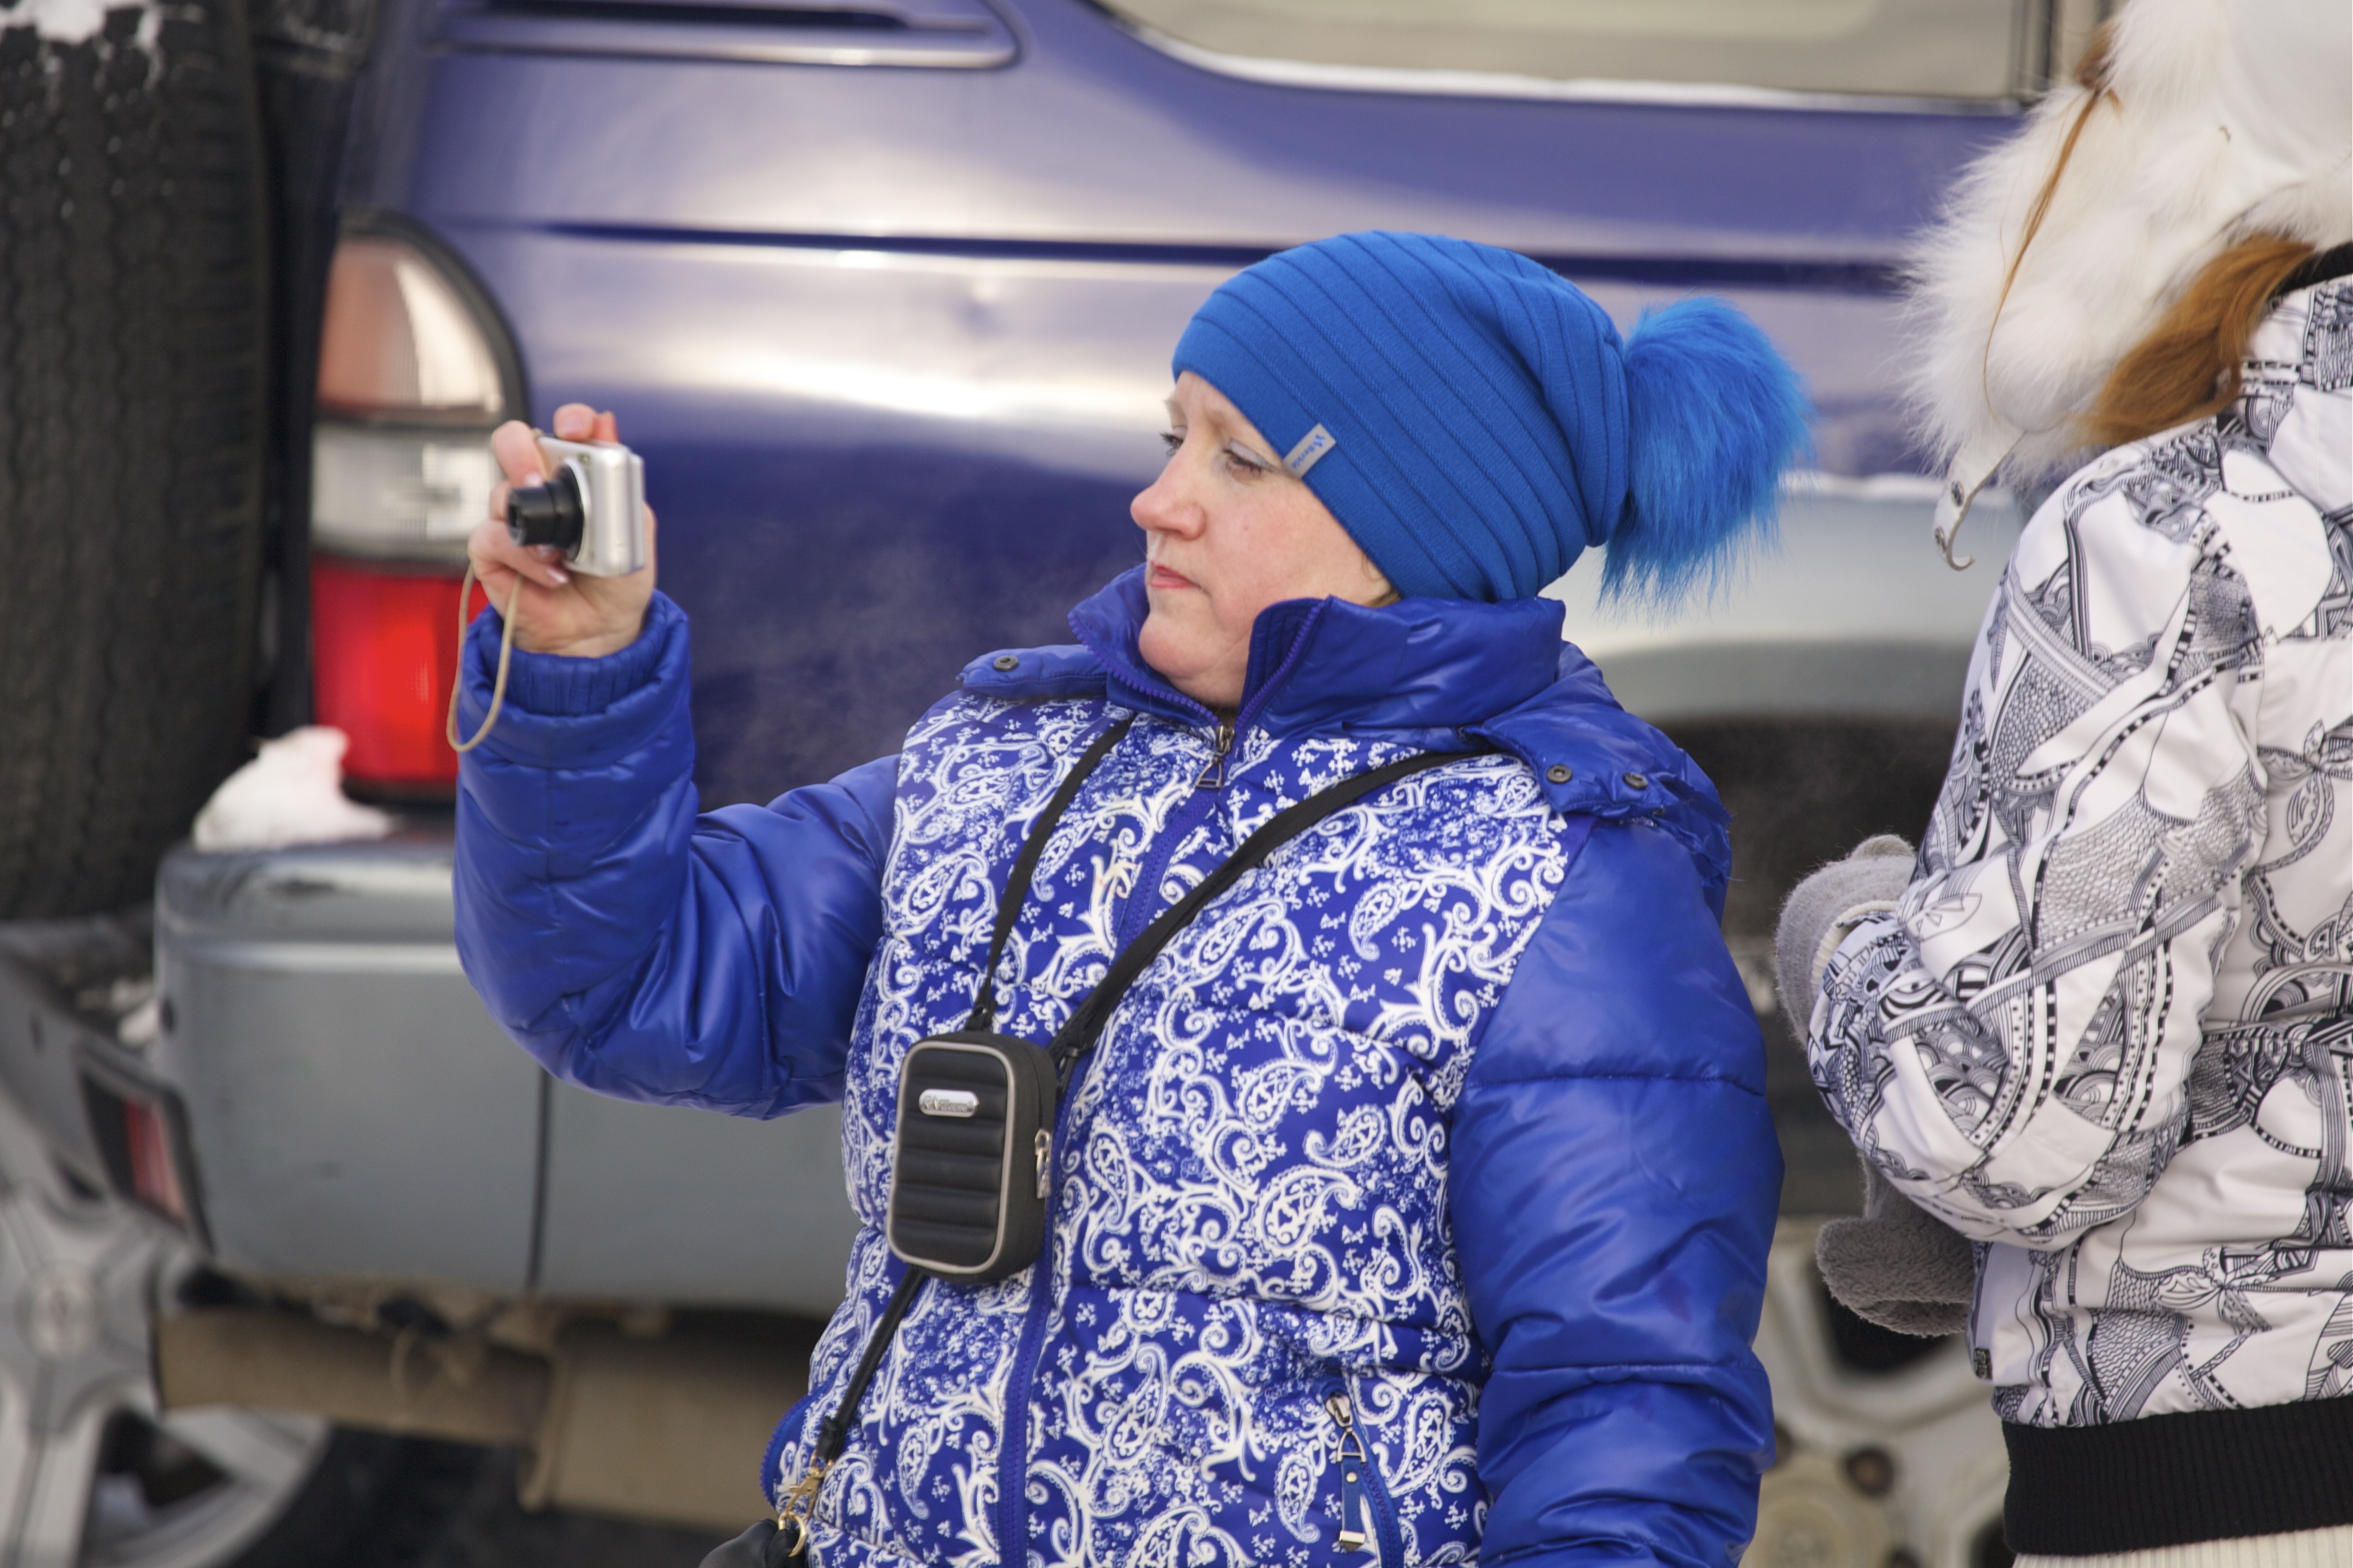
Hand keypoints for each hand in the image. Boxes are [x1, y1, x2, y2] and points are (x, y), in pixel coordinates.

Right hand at [470, 404, 656, 657]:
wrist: (601, 630)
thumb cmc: (616, 581)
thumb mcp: (633, 529)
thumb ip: (620, 481)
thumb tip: (608, 426)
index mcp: (576, 476)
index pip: (563, 431)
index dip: (568, 419)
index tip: (575, 426)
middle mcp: (539, 489)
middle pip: (513, 443)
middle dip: (521, 449)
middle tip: (540, 475)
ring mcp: (512, 518)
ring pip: (499, 491)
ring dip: (532, 517)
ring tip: (561, 549)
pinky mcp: (492, 551)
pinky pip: (493, 537)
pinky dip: (525, 556)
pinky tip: (552, 573)